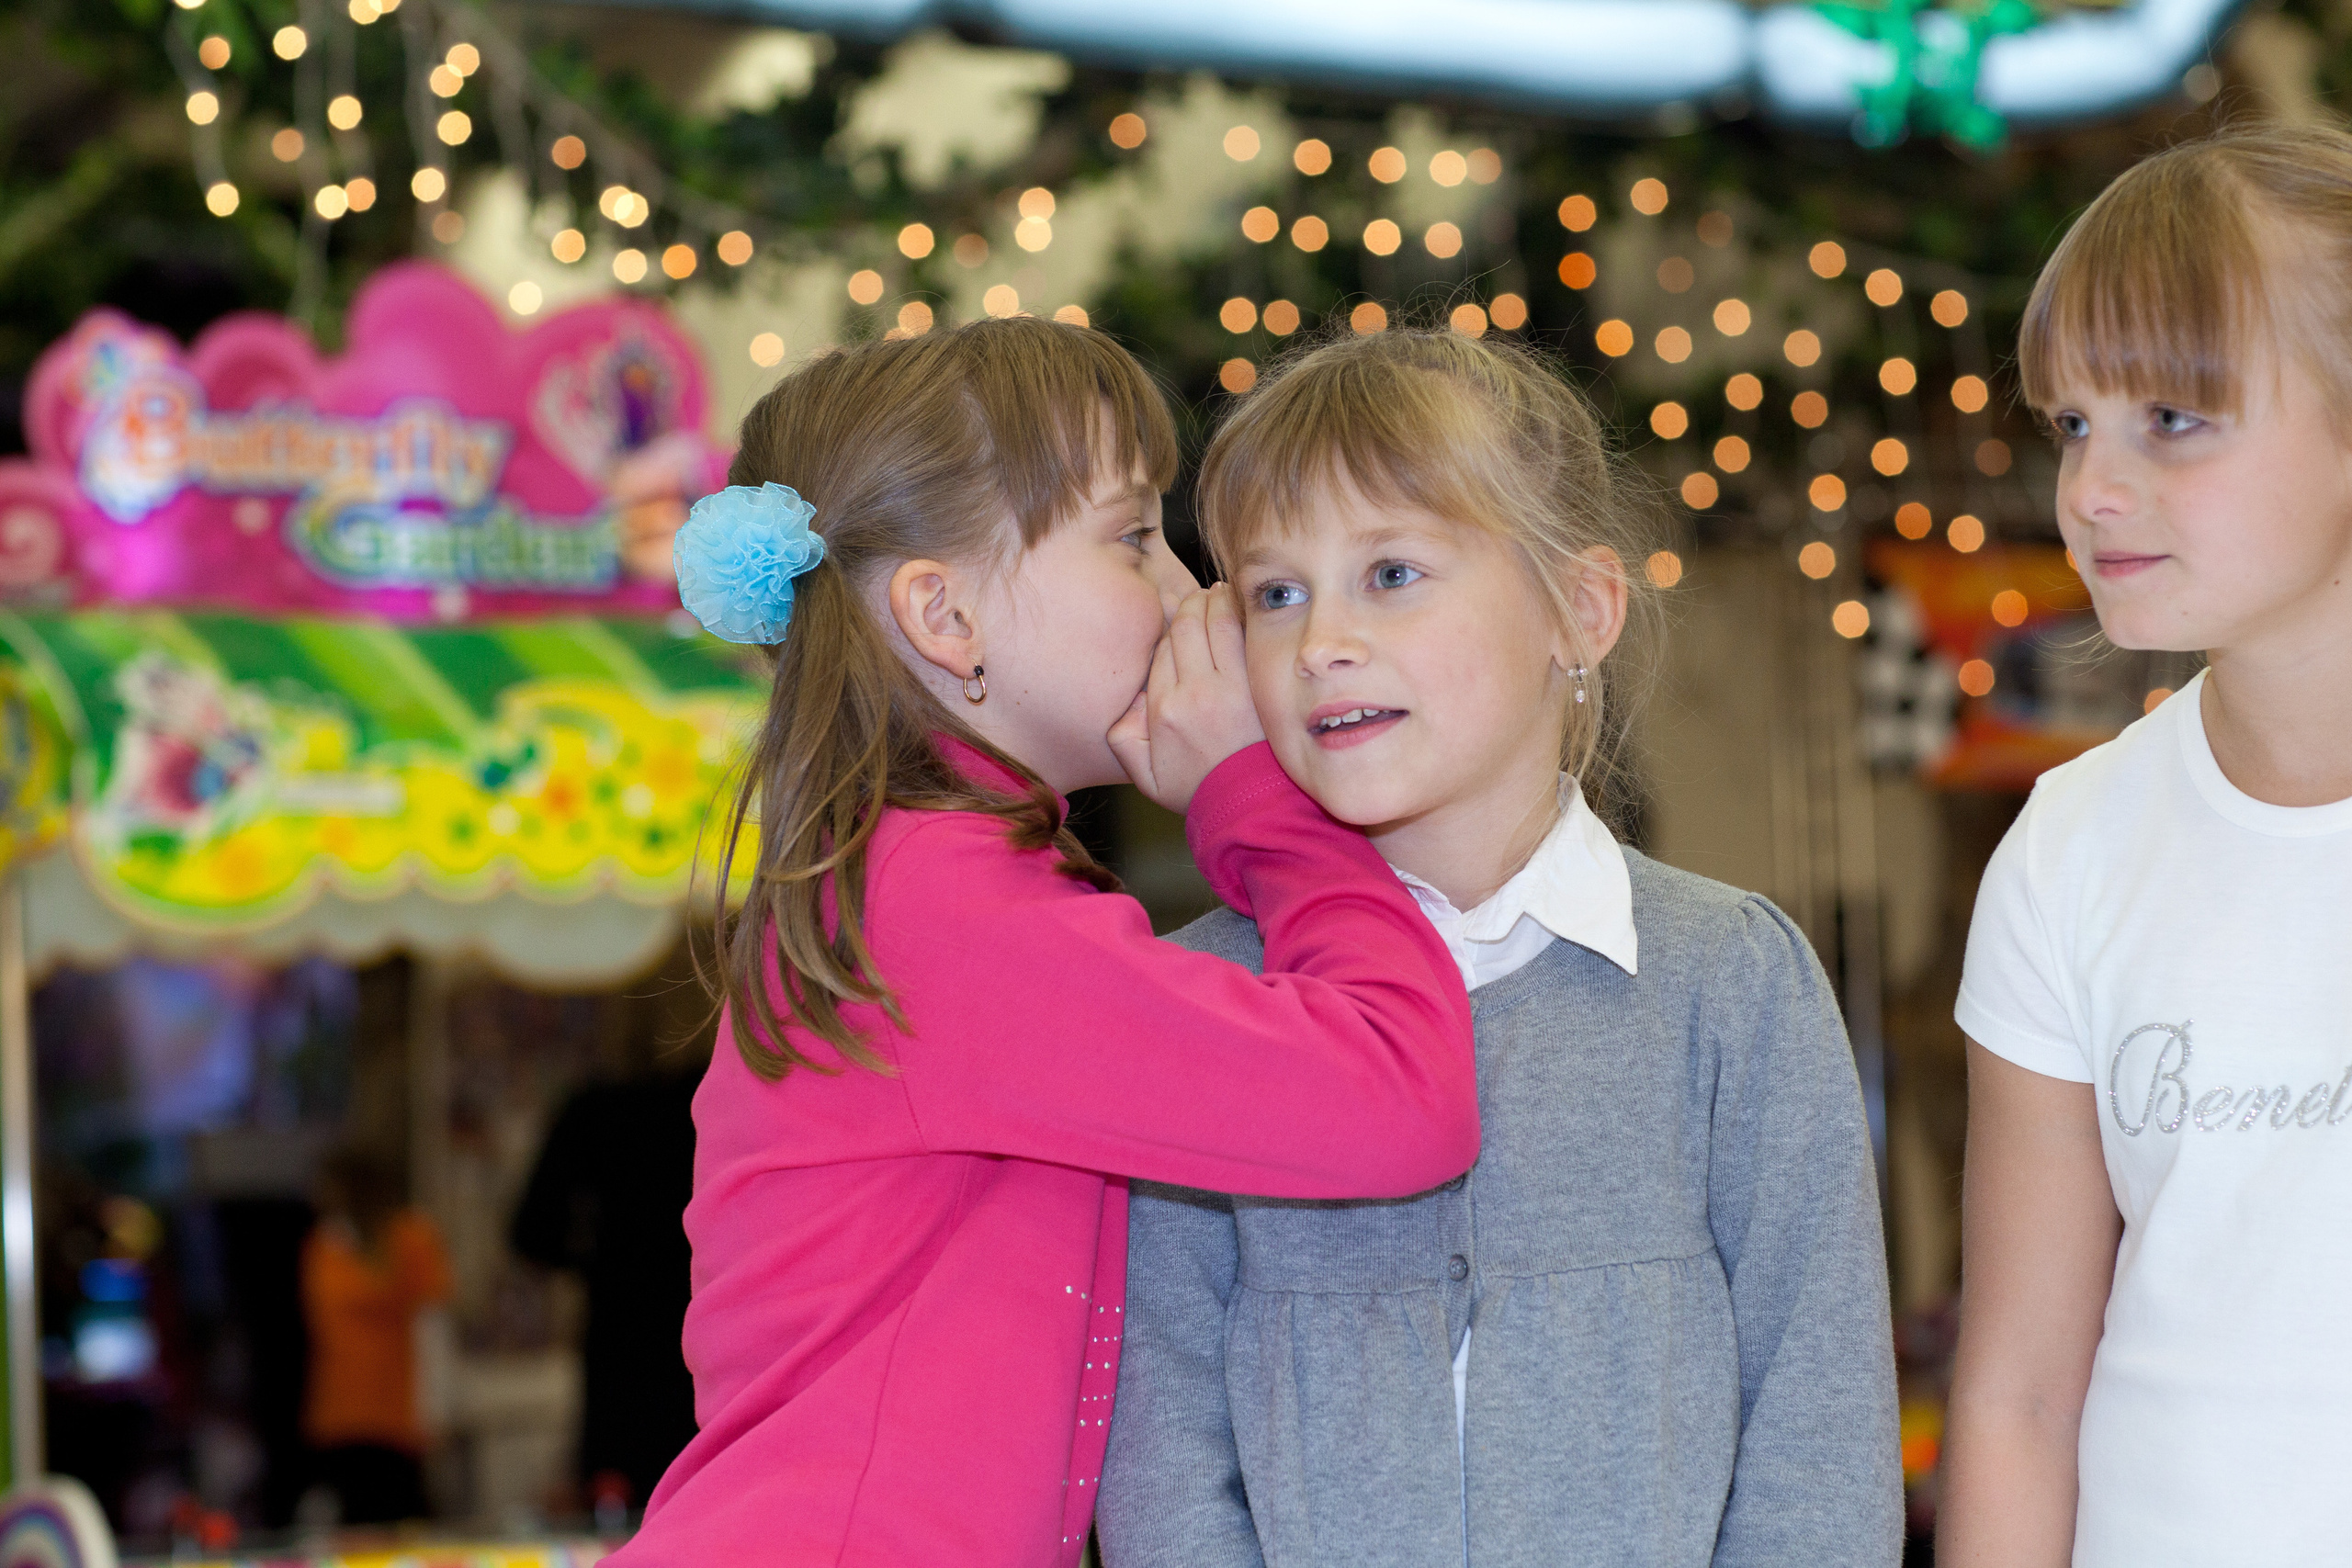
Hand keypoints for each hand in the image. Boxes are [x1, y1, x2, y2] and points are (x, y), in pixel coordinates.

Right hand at [1108, 583, 1265, 812]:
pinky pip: (1242, 634)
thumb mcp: (1145, 777)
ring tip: (1212, 595)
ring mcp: (1229, 686)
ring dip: (1211, 602)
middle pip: (1184, 628)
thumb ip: (1122, 739)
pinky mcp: (1255, 683)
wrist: (1250, 802)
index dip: (1165, 631)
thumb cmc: (1198, 788)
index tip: (1171, 620)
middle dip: (1186, 606)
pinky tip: (1232, 603)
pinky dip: (1235, 612)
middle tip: (1191, 599)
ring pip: (1213, 622)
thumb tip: (1129, 700)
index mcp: (1163, 710)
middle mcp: (1193, 692)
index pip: (1159, 651)